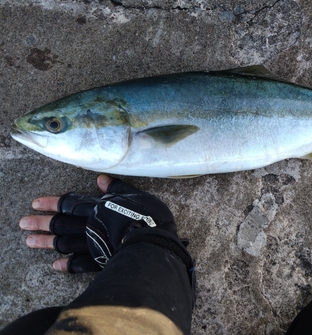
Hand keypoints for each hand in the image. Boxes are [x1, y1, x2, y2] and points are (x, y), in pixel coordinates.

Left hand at [20, 175, 178, 272]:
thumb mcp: (135, 195)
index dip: (53, 203)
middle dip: (41, 223)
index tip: (35, 203)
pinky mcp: (100, 261)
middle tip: (23, 223)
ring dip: (46, 242)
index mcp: (99, 207)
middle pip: (62, 223)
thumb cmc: (148, 216)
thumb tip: (100, 179)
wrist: (155, 242)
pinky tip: (55, 265)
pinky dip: (66, 265)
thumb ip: (118, 188)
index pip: (70, 203)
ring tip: (29, 242)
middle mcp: (91, 225)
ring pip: (65, 242)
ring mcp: (94, 244)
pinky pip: (79, 264)